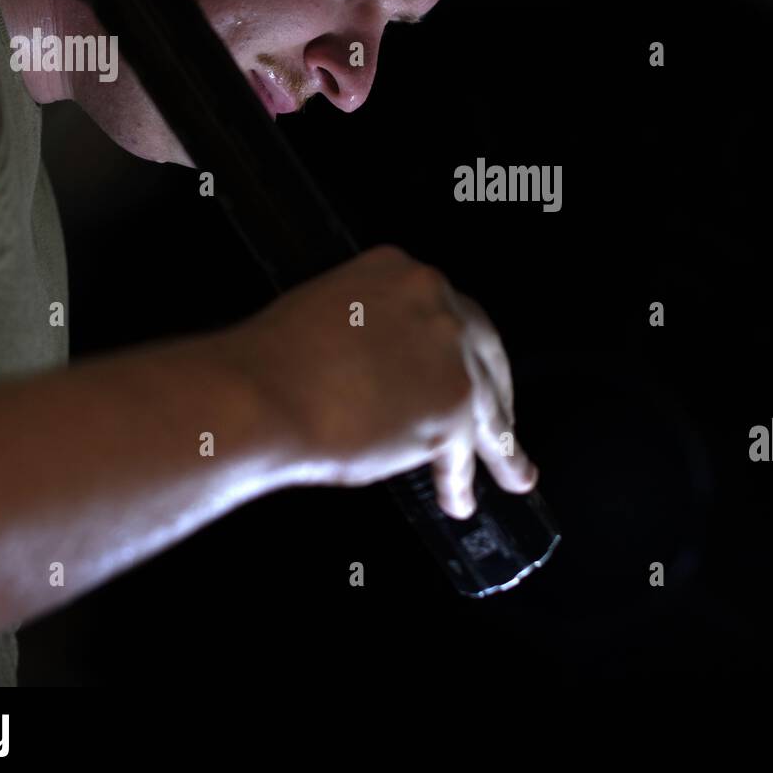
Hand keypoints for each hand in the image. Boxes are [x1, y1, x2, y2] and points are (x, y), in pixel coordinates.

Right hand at [221, 245, 538, 517]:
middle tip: (503, 429)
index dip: (465, 351)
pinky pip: (463, 452)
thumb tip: (388, 373)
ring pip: (487, 407)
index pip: (452, 313)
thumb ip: (373, 333)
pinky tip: (459, 497)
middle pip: (485, 355)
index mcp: (403, 274)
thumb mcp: (328, 317)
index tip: (471, 372)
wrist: (259, 395)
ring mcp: (451, 355)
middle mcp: (437, 304)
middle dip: (497, 395)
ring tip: (513, 475)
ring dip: (500, 448)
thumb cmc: (270, 364)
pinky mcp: (453, 406)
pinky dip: (460, 479)